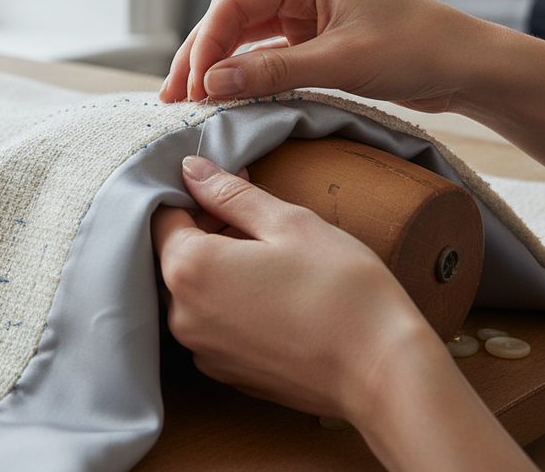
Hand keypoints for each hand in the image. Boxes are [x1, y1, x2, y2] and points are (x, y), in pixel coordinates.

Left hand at [151, 155, 433, 420]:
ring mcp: (202, 351)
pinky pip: (212, 325)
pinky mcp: (226, 374)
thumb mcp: (288, 222)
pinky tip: (276, 297)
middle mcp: (181, 316)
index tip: (235, 190)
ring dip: (219, 268)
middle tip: (260, 222)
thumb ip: (230, 194)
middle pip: (174, 257)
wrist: (382, 371)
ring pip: (193, 292)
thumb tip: (191, 169)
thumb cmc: (340, 288)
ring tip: (272, 260)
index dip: (196, 196)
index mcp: (188, 269)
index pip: (162, 217)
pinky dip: (231, 304)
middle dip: (207, 230)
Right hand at [159, 0, 497, 110]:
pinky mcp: (316, 38)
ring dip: (220, 68)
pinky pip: (269, 55)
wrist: (468, 66)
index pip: (235, 2)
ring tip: (190, 102)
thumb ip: (272, 74)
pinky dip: (247, 76)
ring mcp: (308, 11)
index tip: (190, 86)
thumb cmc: (417, 50)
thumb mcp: (340, 63)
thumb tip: (212, 85)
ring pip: (246, 39)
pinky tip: (228, 98)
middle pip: (233, 19)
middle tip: (174, 98)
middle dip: (202, 57)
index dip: (205, 45)